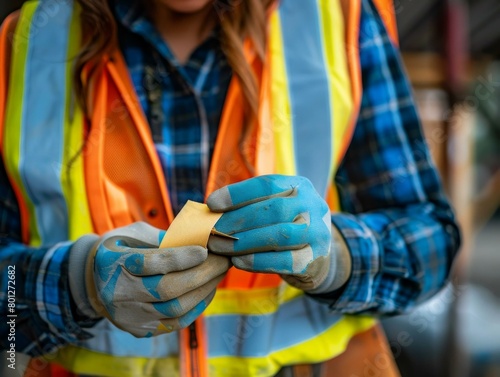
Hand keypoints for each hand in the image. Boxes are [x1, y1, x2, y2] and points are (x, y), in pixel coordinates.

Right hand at [69, 222, 229, 336]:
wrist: (94, 279)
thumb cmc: (122, 247)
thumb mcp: (134, 233)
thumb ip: (161, 237)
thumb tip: (198, 240)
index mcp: (113, 263)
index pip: (151, 263)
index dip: (181, 257)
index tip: (205, 250)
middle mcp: (118, 293)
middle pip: (167, 289)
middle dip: (202, 274)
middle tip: (223, 260)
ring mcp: (129, 315)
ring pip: (174, 309)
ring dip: (204, 290)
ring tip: (220, 273)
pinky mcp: (140, 329)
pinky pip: (175, 323)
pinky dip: (196, 306)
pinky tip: (208, 289)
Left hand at [207, 175, 340, 292]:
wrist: (318, 258)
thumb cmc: (286, 227)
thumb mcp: (276, 209)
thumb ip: (252, 205)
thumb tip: (210, 209)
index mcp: (300, 186)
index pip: (267, 184)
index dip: (237, 193)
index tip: (212, 203)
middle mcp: (313, 206)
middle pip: (273, 209)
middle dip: (237, 220)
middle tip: (212, 231)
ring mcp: (318, 233)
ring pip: (279, 235)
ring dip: (244, 242)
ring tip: (220, 247)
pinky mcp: (315, 259)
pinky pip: (284, 261)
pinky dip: (258, 261)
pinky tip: (238, 262)